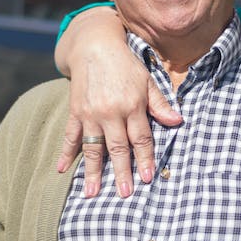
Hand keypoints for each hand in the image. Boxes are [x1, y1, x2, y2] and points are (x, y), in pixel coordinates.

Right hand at [54, 7, 180, 196]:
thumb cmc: (125, 65)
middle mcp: (111, 112)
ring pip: (93, 148)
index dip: (144, 159)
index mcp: (132, 105)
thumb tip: (178, 122)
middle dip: (121, 172)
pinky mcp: (75, 111)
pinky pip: (71, 136)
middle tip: (124, 194)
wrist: (94, 46)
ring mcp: (90, 113)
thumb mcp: (147, 81)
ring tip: (91, 193)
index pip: (141, 139)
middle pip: (117, 148)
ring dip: (93, 172)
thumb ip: (160, 104)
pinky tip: (63, 170)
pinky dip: (66, 153)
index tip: (147, 178)